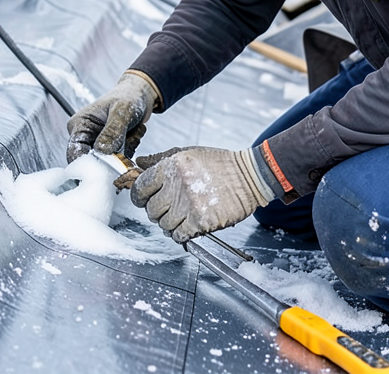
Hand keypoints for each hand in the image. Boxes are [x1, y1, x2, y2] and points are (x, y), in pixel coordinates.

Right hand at [66, 72, 157, 163]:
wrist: (140, 95)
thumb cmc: (128, 96)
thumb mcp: (121, 110)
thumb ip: (112, 131)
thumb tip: (102, 151)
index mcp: (80, 125)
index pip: (75, 153)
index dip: (89, 163)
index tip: (109, 161)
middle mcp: (86, 137)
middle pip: (93, 161)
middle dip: (114, 154)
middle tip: (128, 137)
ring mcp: (99, 145)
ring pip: (110, 162)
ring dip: (126, 149)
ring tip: (133, 130)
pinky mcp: (111, 150)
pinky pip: (120, 160)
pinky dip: (131, 149)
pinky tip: (134, 134)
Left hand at [130, 146, 274, 242]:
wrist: (250, 176)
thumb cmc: (220, 164)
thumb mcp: (188, 153)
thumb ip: (160, 159)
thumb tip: (138, 164)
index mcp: (171, 166)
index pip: (140, 187)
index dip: (139, 196)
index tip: (144, 199)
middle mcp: (177, 185)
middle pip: (151, 209)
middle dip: (157, 211)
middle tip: (169, 207)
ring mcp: (188, 205)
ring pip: (163, 224)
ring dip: (170, 223)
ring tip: (182, 215)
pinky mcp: (200, 221)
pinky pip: (178, 235)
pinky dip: (181, 233)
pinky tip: (189, 224)